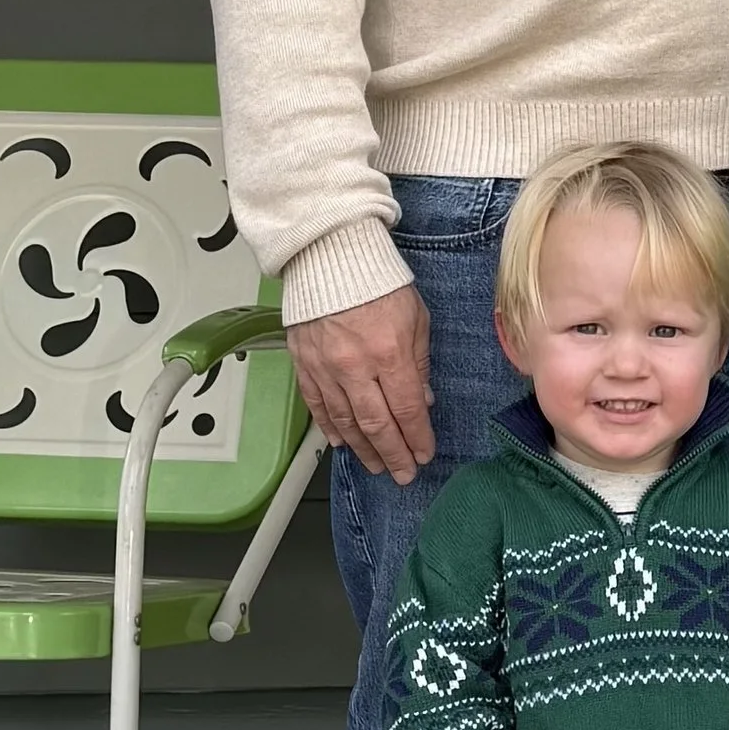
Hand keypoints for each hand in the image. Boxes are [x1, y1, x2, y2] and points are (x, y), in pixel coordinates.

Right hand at [287, 284, 433, 483]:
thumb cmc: (376, 280)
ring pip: (345, 421)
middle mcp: (355, 366)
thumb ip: (419, 362)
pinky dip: (330, 428)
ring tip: (376, 465)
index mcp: (389, 352)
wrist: (329, 255)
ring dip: (363, 449)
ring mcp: (325, 367)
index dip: (417, 437)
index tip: (424, 454)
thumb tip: (423, 400)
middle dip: (393, 454)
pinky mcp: (304, 363)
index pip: (407, 409)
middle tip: (402, 473)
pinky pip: (317, 405)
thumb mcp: (416, 318)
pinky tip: (342, 443)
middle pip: (376, 424)